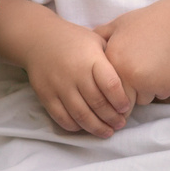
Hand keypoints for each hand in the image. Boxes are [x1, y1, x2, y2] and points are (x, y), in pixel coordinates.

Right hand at [24, 19, 133, 136]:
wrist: (39, 38)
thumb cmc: (74, 41)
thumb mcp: (96, 41)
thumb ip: (111, 60)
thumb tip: (131, 81)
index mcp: (91, 58)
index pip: (111, 85)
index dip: (121, 100)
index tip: (126, 108)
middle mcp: (75, 73)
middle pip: (97, 103)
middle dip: (112, 118)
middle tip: (120, 124)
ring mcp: (59, 86)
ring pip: (81, 115)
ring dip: (97, 127)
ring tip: (107, 132)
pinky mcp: (46, 95)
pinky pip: (62, 117)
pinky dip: (75, 126)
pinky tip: (85, 127)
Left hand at [94, 3, 169, 104]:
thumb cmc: (148, 22)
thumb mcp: (118, 24)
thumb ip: (99, 37)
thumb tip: (83, 48)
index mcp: (112, 61)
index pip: (103, 90)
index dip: (109, 90)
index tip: (114, 88)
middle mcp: (127, 74)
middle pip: (122, 101)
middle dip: (127, 94)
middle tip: (136, 76)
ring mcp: (147, 83)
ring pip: (142, 99)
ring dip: (145, 90)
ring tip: (151, 67)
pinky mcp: (165, 87)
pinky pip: (160, 95)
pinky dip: (163, 87)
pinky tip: (164, 68)